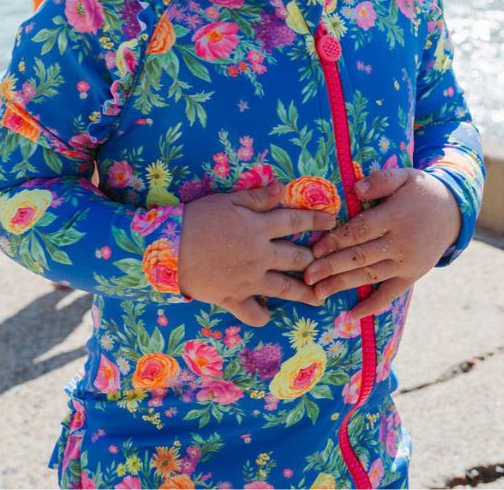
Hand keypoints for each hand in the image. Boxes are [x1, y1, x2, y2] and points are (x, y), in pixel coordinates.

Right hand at [178, 181, 336, 326]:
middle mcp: (260, 256)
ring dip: (304, 294)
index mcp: (258, 229)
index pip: (294, 221)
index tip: (333, 220)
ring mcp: (249, 281)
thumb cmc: (196, 219)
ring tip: (318, 298)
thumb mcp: (226, 201)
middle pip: (296, 258)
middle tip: (326, 260)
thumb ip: (255, 197)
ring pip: (284, 289)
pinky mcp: (234, 299)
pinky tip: (268, 315)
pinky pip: (253, 314)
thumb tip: (282, 188)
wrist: (170, 248)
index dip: (315, 219)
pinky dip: (262, 316)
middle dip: (314, 258)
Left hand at [303, 167, 461, 319]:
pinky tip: (352, 315)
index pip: (360, 231)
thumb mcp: (404, 176)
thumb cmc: (421, 191)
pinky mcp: (412, 276)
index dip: (336, 241)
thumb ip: (380, 180)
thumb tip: (356, 188)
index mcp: (395, 217)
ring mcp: (407, 263)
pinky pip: (390, 294)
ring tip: (318, 293)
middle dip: (331, 267)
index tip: (314, 250)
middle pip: (361, 257)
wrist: (454, 212)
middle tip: (306, 276)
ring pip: (370, 276)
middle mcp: (401, 244)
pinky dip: (372, 306)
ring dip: (343, 285)